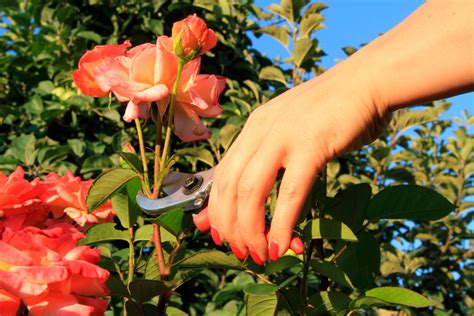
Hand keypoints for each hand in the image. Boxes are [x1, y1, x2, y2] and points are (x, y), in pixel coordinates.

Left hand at [206, 61, 391, 264]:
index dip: (216, 210)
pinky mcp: (312, 144)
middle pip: (229, 186)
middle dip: (229, 226)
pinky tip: (284, 244)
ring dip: (251, 230)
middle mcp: (261, 130)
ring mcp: (285, 135)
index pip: (221, 174)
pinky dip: (282, 223)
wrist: (368, 81)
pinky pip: (290, 191)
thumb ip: (270, 158)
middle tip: (241, 253)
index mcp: (254, 127)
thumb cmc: (333, 113)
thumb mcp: (291, 130)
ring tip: (261, 255)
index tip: (221, 236)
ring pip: (252, 191)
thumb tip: (254, 191)